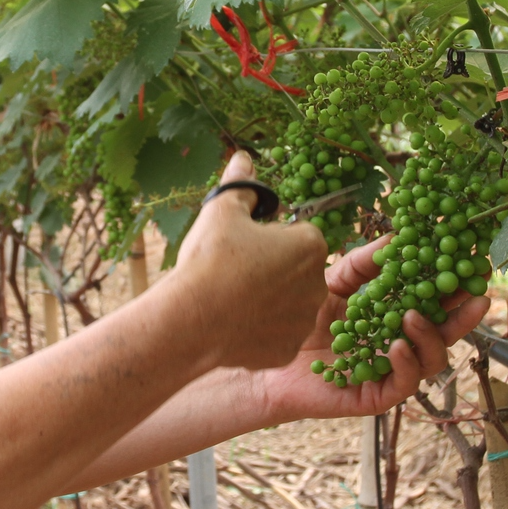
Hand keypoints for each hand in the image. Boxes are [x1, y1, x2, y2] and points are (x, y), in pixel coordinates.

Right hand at [162, 151, 327, 371]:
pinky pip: (276, 333)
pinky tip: (233, 322)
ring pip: (289, 303)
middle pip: (298, 270)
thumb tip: (244, 159)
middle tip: (237, 270)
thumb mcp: (222, 210)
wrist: (190, 319)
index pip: (300, 234)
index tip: (247, 243)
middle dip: (275, 268)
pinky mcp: (286, 349)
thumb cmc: (210, 258)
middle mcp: (317, 285)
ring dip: (270, 299)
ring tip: (232, 297)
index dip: (272, 237)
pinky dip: (260, 329)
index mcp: (310, 245)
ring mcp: (303, 321)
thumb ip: (241, 184)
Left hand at [253, 232, 489, 422]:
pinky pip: (402, 384)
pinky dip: (405, 363)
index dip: (455, 287)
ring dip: (431, 336)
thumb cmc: (299, 319)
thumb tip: (395, 235)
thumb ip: (363, 264)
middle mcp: (400, 346)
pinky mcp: (374, 396)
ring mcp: (390, 372)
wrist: (265, 356)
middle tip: (476, 294)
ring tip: (415, 315)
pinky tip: (397, 344)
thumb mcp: (334, 284)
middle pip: (444, 333)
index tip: (472, 266)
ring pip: (430, 361)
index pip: (434, 302)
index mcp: (395, 318)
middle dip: (464, 315)